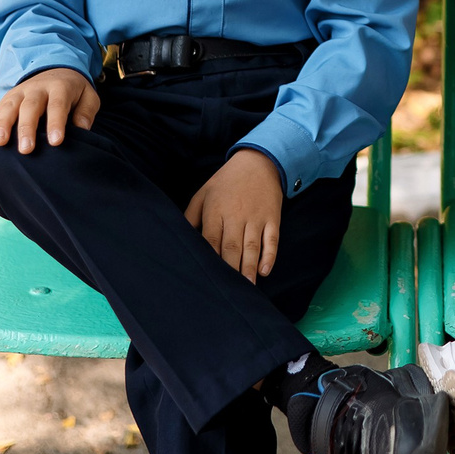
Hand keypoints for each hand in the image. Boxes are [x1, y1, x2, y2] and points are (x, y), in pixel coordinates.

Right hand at [0, 67, 99, 152]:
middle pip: (30, 107)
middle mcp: (37, 89)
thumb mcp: (88, 96)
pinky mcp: (7, 100)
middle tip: (26, 150)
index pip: (57, 105)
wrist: (55, 70)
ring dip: (3, 125)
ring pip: (10, 107)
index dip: (56, 123)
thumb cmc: (74, 92)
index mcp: (59, 87)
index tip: (56, 142)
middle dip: (27, 128)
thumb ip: (86, 112)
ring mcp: (19, 93)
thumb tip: (82, 130)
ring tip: (0, 143)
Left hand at [184, 149, 283, 283]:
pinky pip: (272, 240)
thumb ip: (191, 217)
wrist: (258, 162)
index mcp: (216, 211)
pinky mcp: (272, 218)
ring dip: (249, 269)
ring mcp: (256, 217)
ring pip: (252, 247)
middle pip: (232, 247)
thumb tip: (182, 240)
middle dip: (230, 270)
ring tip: (246, 288)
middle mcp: (236, 215)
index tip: (208, 278)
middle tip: (229, 292)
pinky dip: (269, 256)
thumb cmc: (226, 181)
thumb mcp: (203, 194)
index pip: (211, 240)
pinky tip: (265, 271)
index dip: (210, 260)